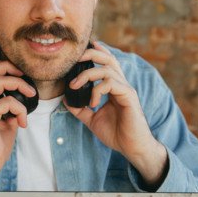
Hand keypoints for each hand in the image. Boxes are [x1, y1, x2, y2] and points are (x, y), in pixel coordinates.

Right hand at [0, 59, 37, 190]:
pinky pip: (8, 101)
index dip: (3, 66)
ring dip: (19, 84)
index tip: (20, 76)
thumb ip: (11, 110)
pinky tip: (22, 122)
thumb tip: (22, 101)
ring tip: (31, 95)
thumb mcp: (5, 124)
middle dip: (9, 66)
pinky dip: (21, 109)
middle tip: (24, 76)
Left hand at [68, 45, 167, 183]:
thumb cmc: (116, 134)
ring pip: (107, 70)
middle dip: (91, 54)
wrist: (132, 147)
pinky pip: (111, 84)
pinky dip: (97, 90)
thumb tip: (65, 99)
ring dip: (87, 75)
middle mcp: (121, 85)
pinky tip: (92, 103)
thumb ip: (80, 109)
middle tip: (74, 59)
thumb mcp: (93, 120)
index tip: (82, 50)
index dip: (97, 52)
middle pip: (109, 59)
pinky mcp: (128, 96)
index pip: (107, 63)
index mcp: (114, 87)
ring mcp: (126, 89)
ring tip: (74, 86)